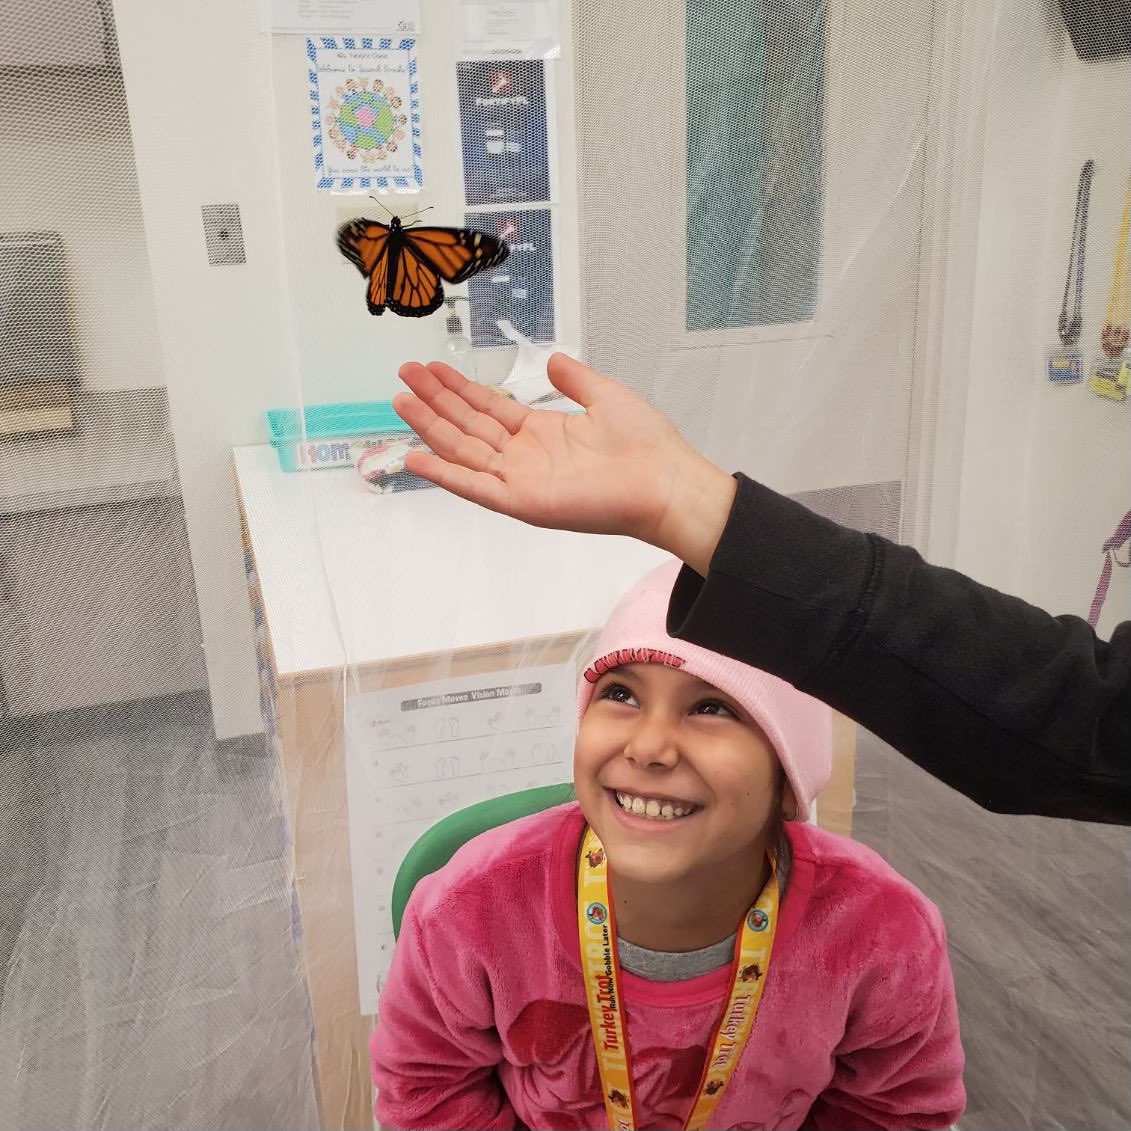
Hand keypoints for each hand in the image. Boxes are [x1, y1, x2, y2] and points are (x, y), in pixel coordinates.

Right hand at [393, 354, 736, 573]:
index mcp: (542, 433)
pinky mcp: (522, 502)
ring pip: (463, 449)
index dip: (458, 388)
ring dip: (431, 426)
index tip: (430, 368)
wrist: (664, 481)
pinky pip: (475, 487)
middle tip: (403, 375)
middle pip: (467, 425)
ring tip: (400, 401)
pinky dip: (444, 474)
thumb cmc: (644, 444)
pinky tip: (414, 458)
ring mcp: (520, 480)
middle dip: (435, 400)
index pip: (488, 408)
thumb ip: (574, 379)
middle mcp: (524, 457)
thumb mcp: (605, 396)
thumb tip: (552, 360)